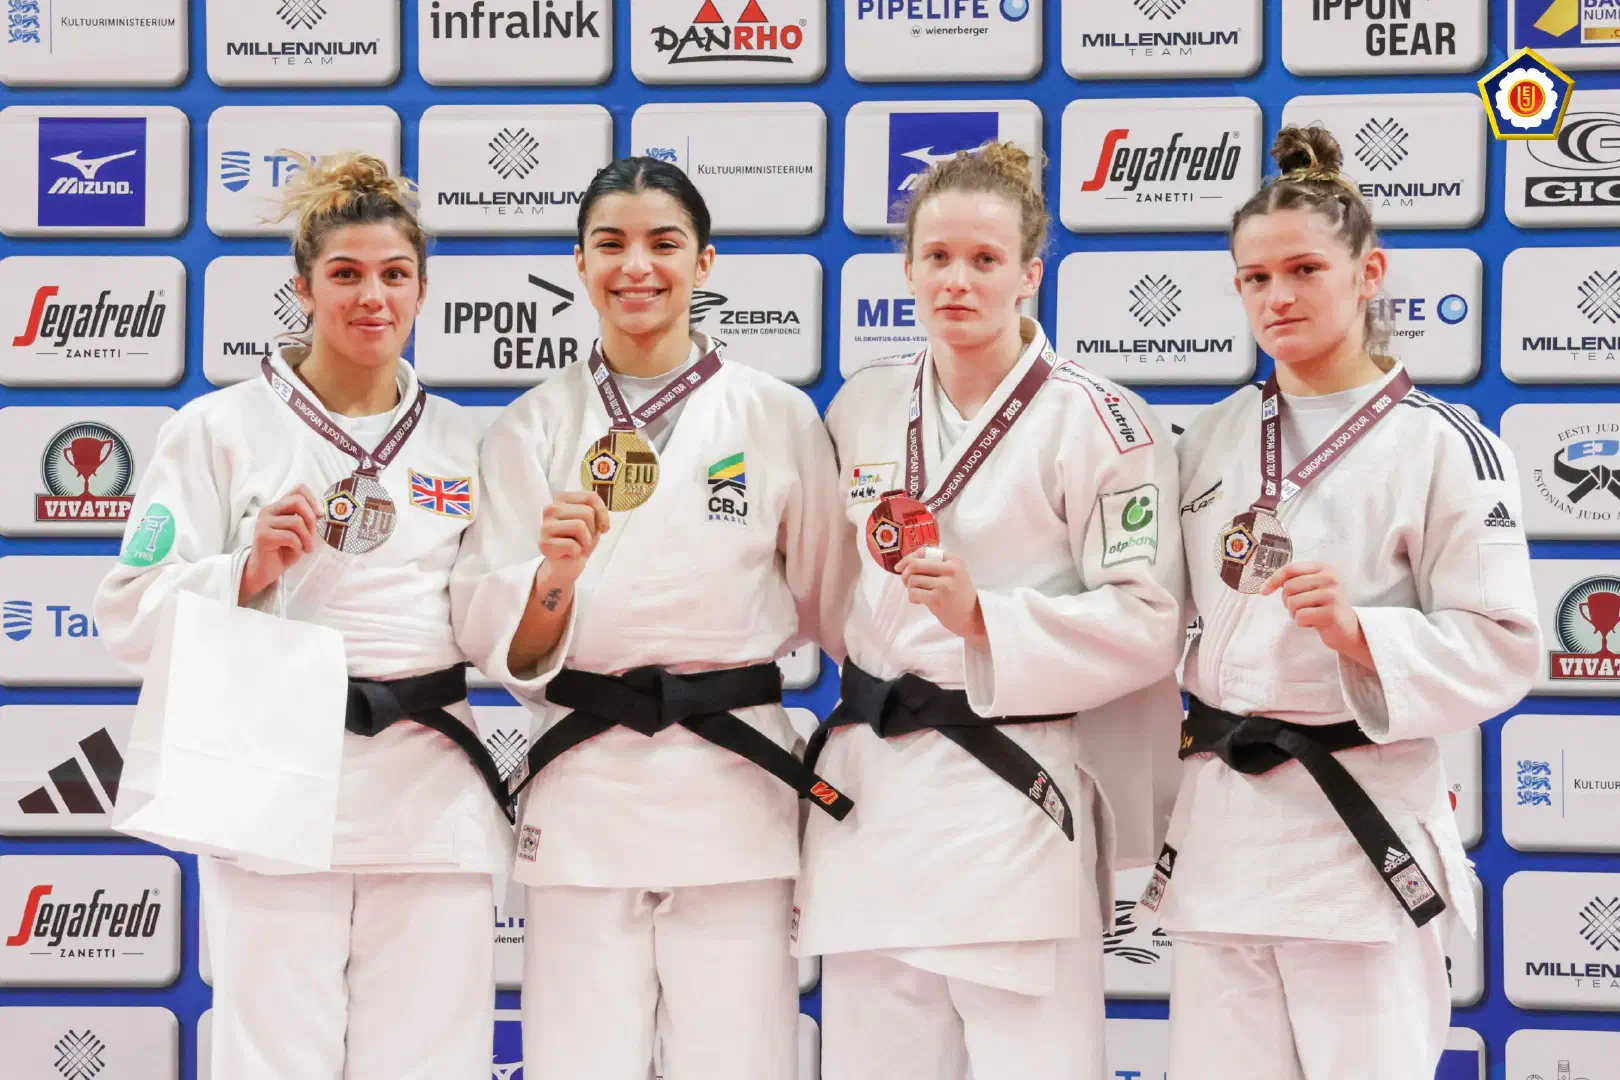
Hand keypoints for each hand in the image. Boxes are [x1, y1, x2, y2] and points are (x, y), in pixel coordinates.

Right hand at [239, 485, 320, 603]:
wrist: (265, 571)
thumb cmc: (284, 550)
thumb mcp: (299, 532)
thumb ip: (306, 519)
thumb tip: (321, 512)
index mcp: (278, 506)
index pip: (299, 489)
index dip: (313, 500)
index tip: (320, 516)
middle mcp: (269, 510)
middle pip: (297, 501)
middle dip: (311, 519)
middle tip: (312, 536)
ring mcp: (263, 522)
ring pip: (296, 521)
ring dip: (307, 537)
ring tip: (306, 548)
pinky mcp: (262, 536)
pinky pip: (290, 537)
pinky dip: (299, 546)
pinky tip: (297, 552)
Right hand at [539, 491, 609, 585]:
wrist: (567, 564)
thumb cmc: (581, 539)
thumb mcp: (594, 521)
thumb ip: (596, 511)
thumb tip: (601, 519)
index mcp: (561, 498)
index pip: (591, 497)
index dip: (603, 514)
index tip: (602, 526)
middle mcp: (550, 508)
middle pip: (587, 512)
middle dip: (592, 530)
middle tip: (584, 538)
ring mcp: (545, 526)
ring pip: (580, 526)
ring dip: (586, 541)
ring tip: (578, 545)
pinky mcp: (544, 544)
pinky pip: (573, 545)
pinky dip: (578, 553)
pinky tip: (570, 553)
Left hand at [897, 549, 986, 641]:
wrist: (971, 616)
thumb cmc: (957, 593)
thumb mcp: (953, 573)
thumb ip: (933, 564)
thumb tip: (904, 563)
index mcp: (954, 559)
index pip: (924, 552)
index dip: (908, 558)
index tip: (900, 566)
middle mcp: (951, 569)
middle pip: (915, 564)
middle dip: (905, 573)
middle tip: (906, 581)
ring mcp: (944, 584)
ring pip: (912, 579)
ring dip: (910, 587)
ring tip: (917, 593)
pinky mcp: (937, 598)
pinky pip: (913, 592)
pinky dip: (912, 597)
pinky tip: (920, 601)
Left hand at [1260, 561, 1374, 670]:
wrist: (1348, 629)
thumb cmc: (1324, 607)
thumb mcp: (1312, 588)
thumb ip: (1294, 581)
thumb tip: (1266, 585)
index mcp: (1323, 568)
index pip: (1290, 569)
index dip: (1273, 580)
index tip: (1263, 591)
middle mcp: (1330, 578)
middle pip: (1289, 587)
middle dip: (1287, 601)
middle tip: (1299, 608)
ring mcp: (1332, 595)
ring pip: (1293, 603)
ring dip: (1295, 613)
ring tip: (1309, 615)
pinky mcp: (1331, 613)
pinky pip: (1300, 617)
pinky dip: (1302, 623)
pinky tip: (1314, 623)